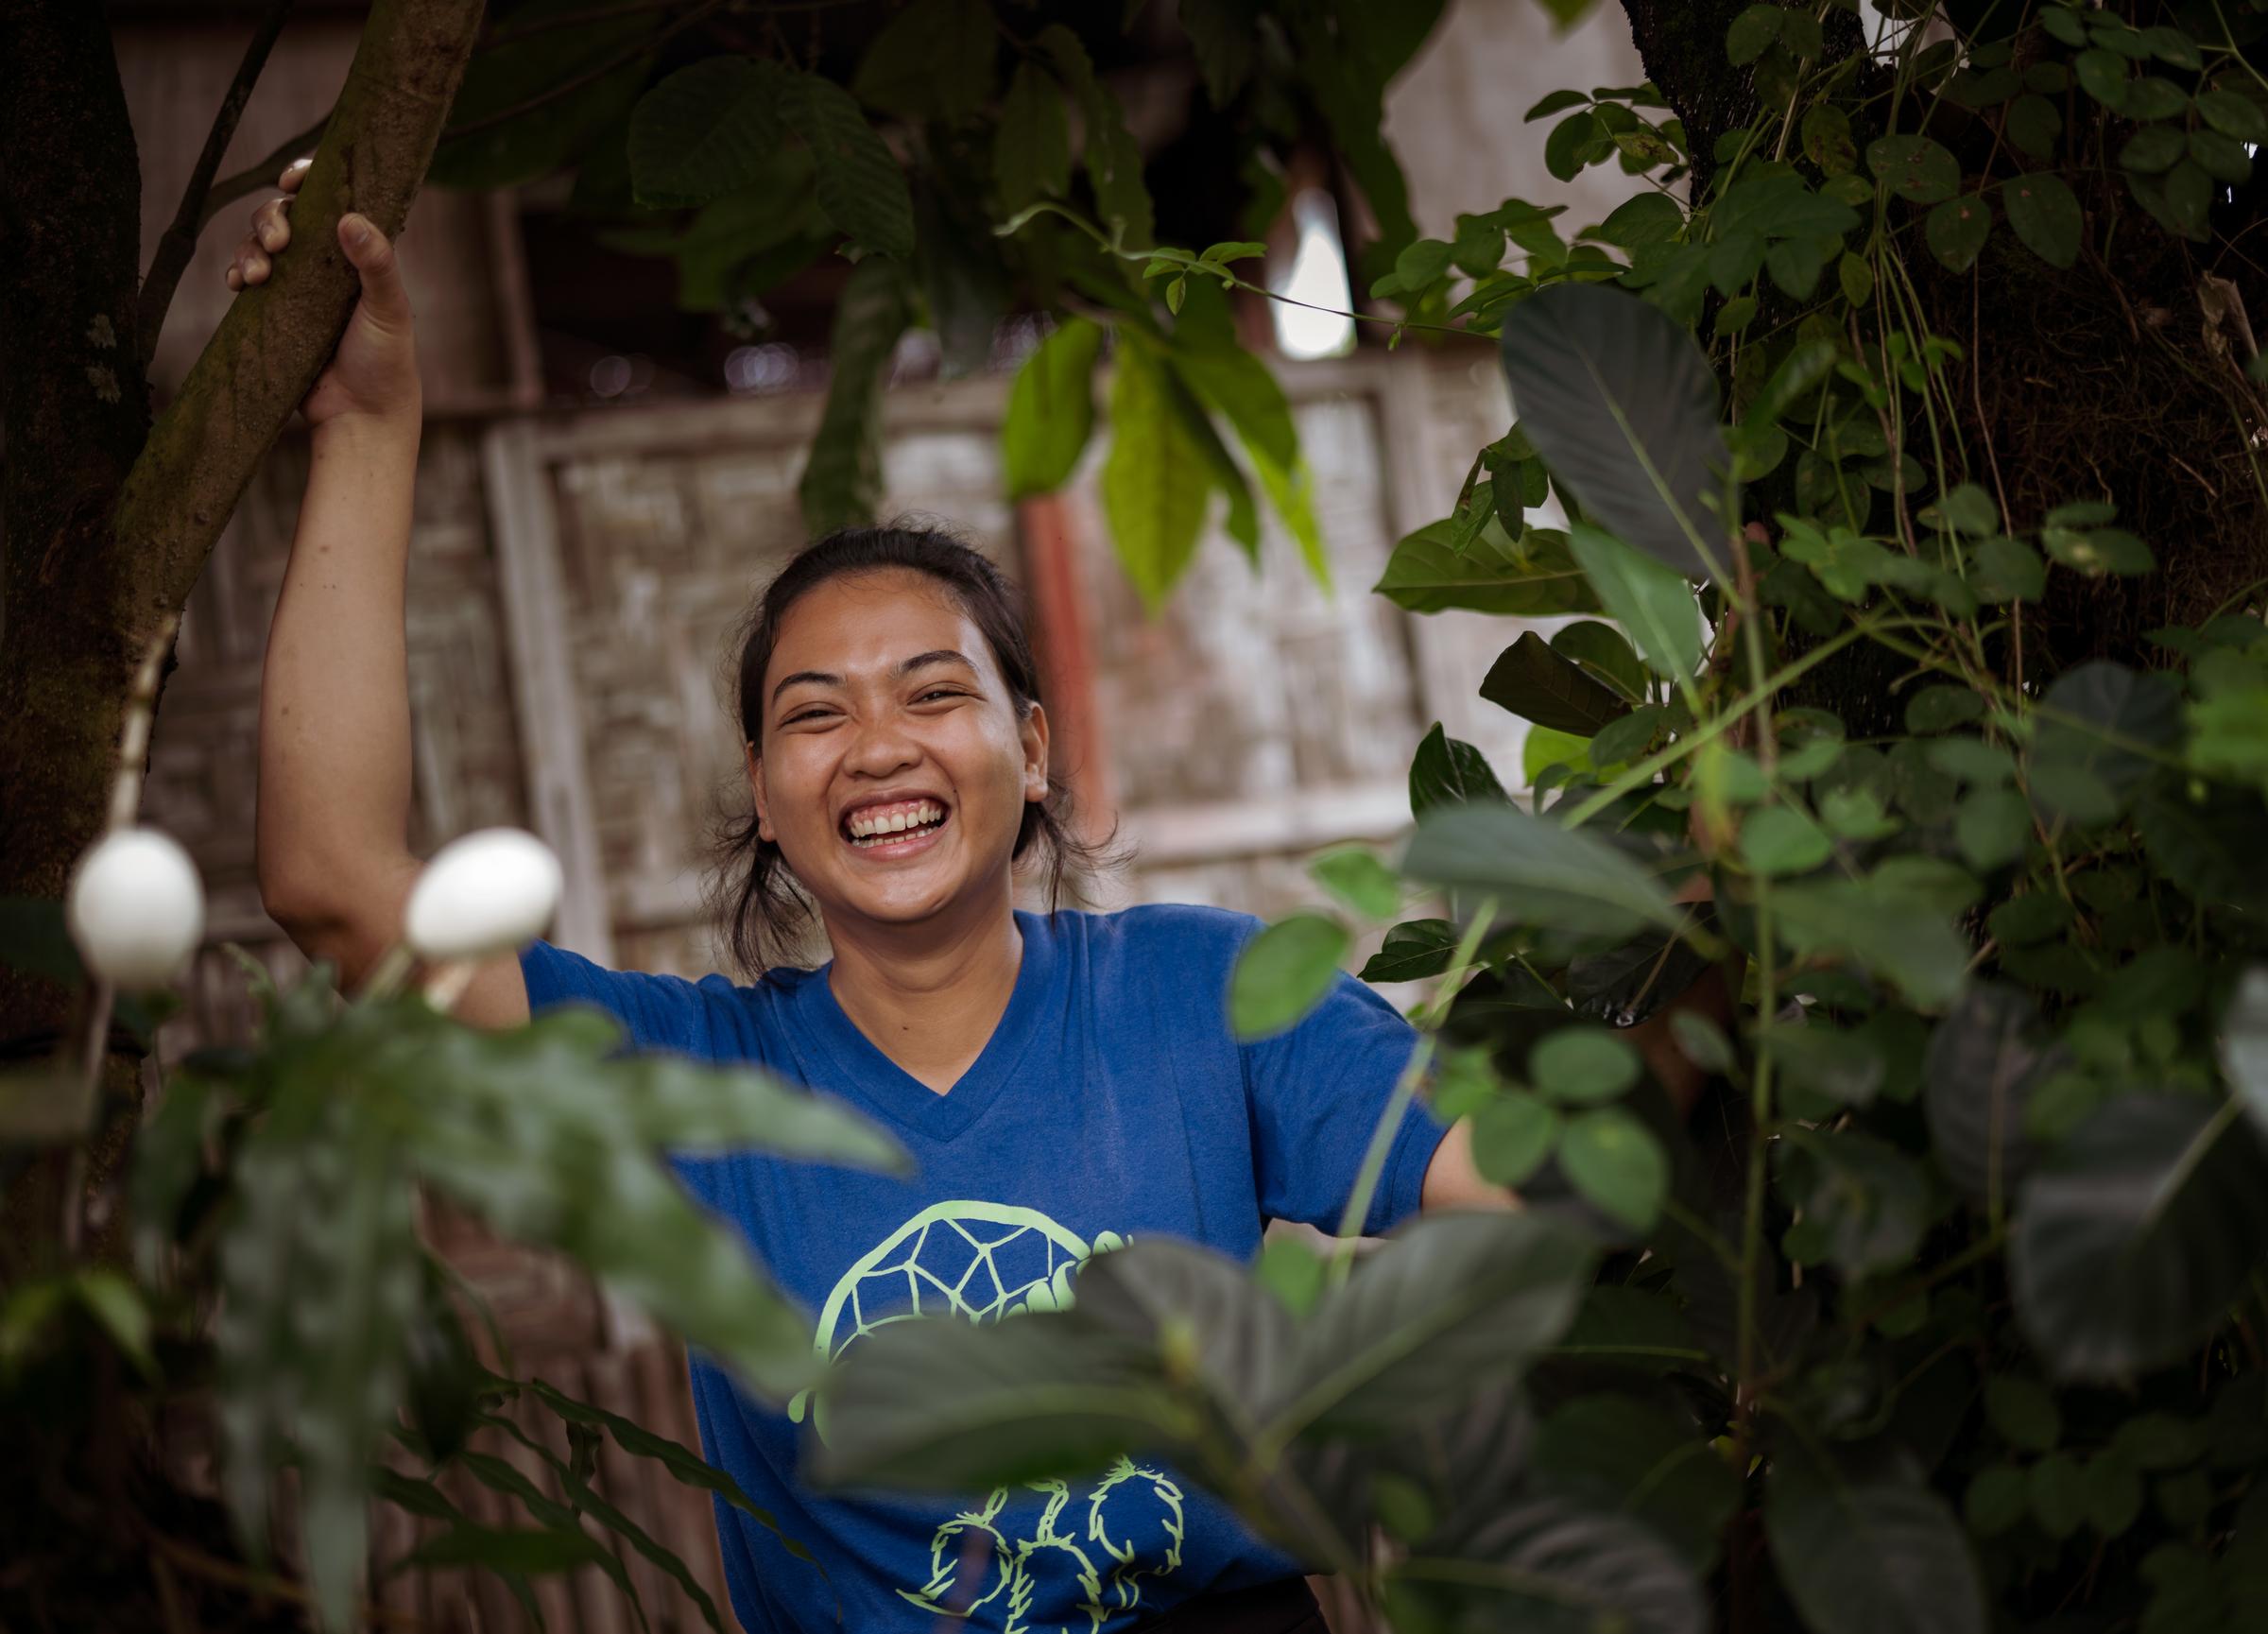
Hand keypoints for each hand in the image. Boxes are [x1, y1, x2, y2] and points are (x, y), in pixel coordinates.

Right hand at [225, 159, 421, 429]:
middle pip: (285, 217)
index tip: (292, 179)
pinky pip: (246, 279)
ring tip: (256, 275)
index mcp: (358, 254)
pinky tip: (238, 283)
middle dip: (271, 219)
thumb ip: (376, 263)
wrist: (361, 417)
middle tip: (279, 243)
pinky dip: (237, 272)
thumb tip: (349, 218)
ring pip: (260, 245)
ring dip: (250, 248)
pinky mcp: (274, 312)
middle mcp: (326, 264)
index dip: (307, 181)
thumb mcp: (388, 308)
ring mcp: (297, 287)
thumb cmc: (386, 362)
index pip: (330, 202)